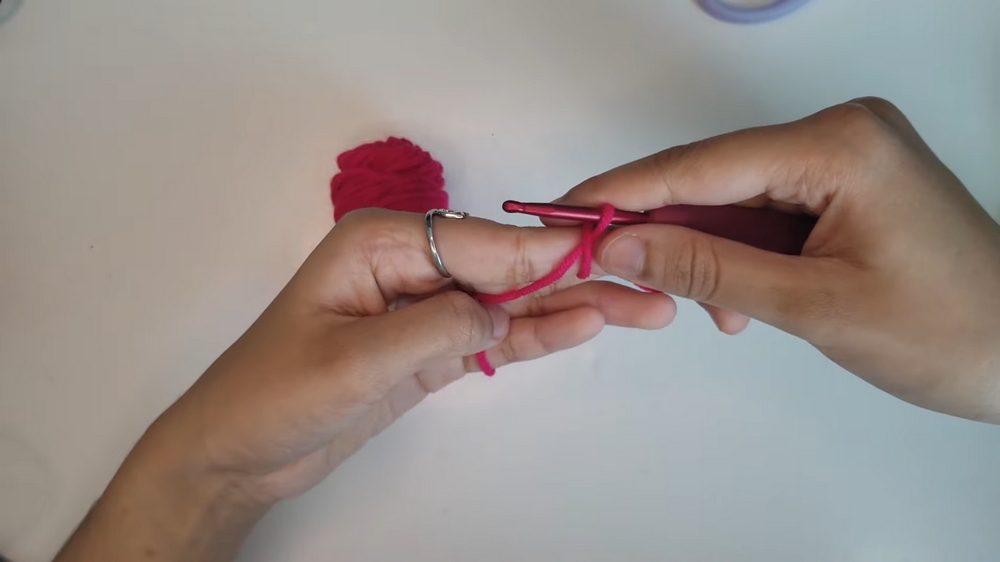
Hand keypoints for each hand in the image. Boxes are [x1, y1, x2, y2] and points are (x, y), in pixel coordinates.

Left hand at [55, 210, 673, 561]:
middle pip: (506, 268)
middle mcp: (408, 265)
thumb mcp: (354, 360)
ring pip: (508, 302)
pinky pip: (491, 336)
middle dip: (574, 278)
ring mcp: (422, 308)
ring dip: (569, 308)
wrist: (238, 451)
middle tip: (645, 287)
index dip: (547, 250)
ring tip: (637, 309)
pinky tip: (582, 328)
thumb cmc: (271, 394)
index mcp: (380, 243)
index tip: (607, 250)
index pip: (481, 243)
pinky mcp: (429, 348)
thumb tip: (502, 310)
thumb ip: (435, 328)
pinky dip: (534, 336)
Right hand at [558, 97, 999, 423]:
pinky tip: (738, 304)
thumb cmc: (943, 333)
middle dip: (661, 230)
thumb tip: (617, 245)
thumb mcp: (811, 306)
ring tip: (702, 311)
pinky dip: (741, 258)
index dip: (623, 192)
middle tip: (602, 268)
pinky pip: (767, 214)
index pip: (701, 164)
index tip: (560, 214)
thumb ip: (707, 269)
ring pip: (734, 201)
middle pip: (713, 178)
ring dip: (705, 255)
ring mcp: (844, 158)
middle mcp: (839, 133)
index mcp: (838, 145)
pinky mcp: (846, 187)